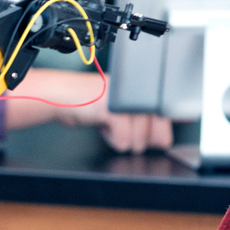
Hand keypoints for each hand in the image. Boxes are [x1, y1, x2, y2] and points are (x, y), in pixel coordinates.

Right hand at [0, 71, 172, 154]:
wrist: (61, 96)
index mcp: (144, 88)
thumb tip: (164, 141)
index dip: (157, 133)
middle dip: (138, 139)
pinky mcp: (113, 110)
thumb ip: (145, 121)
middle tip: (121, 128)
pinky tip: (103, 126)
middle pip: (157, 133)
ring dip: (122, 140)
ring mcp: (127, 100)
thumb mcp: (122, 110)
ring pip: (140, 140)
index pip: (168, 118)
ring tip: (109, 124)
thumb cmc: (90, 102)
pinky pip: (123, 140)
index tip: (142, 131)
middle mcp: (139, 91)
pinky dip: (111, 140)